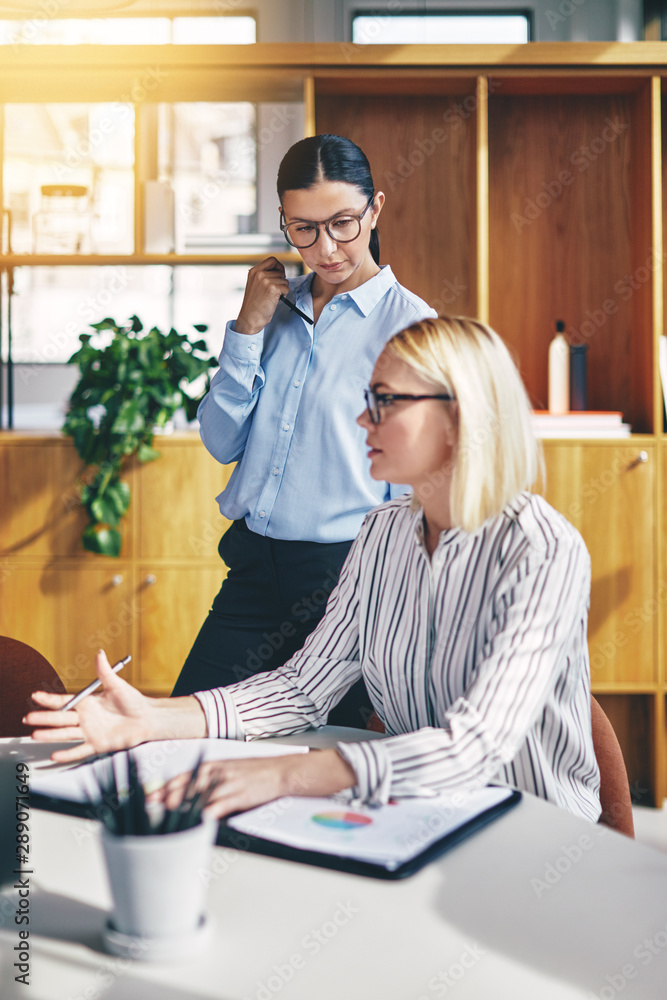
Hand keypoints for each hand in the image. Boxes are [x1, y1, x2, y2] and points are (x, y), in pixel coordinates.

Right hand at [24, 650, 206, 762]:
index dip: (49, 699)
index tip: (35, 696)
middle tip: (28, 717)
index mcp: (88, 703)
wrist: (147, 719)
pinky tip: (55, 754)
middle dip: (43, 718)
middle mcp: (85, 718)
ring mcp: (90, 732)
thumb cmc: (134, 702)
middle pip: (60, 718)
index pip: (64, 701)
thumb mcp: (117, 685)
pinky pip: (80, 750)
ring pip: (66, 734)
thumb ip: (105, 672)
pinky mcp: (97, 745)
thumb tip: (99, 653)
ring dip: (50, 735)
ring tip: (35, 735)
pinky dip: (67, 753)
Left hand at [154, 749, 356, 819]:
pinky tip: (190, 824)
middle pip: (180, 787)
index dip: (159, 789)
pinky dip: (201, 817)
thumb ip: (208, 780)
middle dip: (161, 801)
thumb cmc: (255, 773)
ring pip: (194, 798)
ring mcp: (224, 784)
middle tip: (145, 811)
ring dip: (176, 810)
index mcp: (211, 766)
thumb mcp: (229, 770)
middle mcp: (214, 773)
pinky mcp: (236, 796)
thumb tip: (186, 794)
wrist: (282, 772)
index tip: (144, 798)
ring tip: (160, 820)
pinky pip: (214, 808)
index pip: (179, 777)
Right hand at [234, 257, 289, 335]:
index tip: (280, 274)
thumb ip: (264, 276)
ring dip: (282, 289)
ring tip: (273, 296)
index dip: (279, 266)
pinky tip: (276, 300)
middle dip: (281, 281)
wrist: (250, 318)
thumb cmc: (254, 304)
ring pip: (284, 280)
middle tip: (275, 290)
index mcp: (254, 271)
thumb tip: (280, 272)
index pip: (272, 260)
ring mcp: (265, 281)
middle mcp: (259, 274)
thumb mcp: (255, 285)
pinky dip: (284, 294)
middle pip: (280, 271)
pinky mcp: (272, 288)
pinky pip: (286, 288)